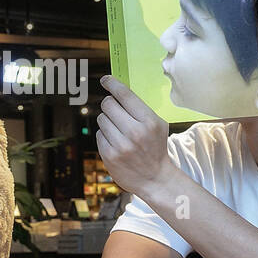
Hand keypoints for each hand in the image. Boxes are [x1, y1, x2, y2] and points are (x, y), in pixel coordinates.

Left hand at [96, 76, 175, 198]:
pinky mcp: (109, 156)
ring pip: (101, 119)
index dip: (112, 84)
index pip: (124, 95)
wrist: (154, 178)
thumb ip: (140, 108)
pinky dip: (105, 136)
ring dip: (107, 121)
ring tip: (119, 131)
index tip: (106, 80)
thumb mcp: (158, 124)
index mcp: (149, 121)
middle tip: (115, 111)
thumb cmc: (155, 147)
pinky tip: (116, 142)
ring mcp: (121, 145)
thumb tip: (118, 90)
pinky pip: (99, 134)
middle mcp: (134, 132)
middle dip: (109, 105)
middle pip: (108, 104)